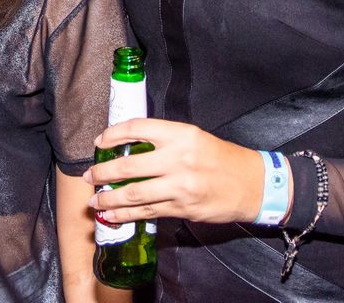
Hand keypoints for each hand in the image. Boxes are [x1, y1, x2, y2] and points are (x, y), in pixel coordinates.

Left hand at [81, 118, 263, 225]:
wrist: (253, 184)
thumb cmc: (221, 158)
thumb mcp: (194, 137)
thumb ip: (164, 140)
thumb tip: (128, 146)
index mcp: (181, 134)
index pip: (137, 128)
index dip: (112, 135)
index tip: (99, 142)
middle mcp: (178, 158)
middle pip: (129, 165)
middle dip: (103, 173)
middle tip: (89, 176)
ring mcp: (180, 186)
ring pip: (134, 193)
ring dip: (109, 198)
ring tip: (95, 200)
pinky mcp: (182, 208)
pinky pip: (147, 212)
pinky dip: (125, 215)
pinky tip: (112, 215)